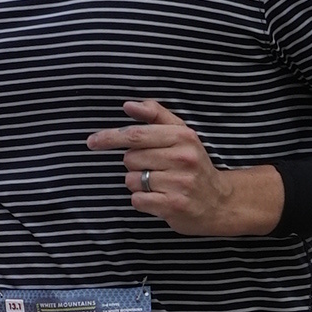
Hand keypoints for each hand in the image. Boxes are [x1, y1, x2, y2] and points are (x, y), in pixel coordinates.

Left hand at [84, 99, 281, 236]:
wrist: (219, 201)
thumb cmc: (194, 165)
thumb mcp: (182, 134)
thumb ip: (156, 115)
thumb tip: (129, 105)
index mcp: (182, 136)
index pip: (136, 134)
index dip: (110, 137)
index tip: (92, 141)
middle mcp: (182, 158)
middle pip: (130, 158)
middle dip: (134, 164)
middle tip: (153, 168)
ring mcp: (179, 183)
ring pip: (131, 180)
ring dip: (138, 183)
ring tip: (159, 184)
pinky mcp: (174, 206)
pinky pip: (137, 199)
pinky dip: (142, 200)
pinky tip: (158, 198)